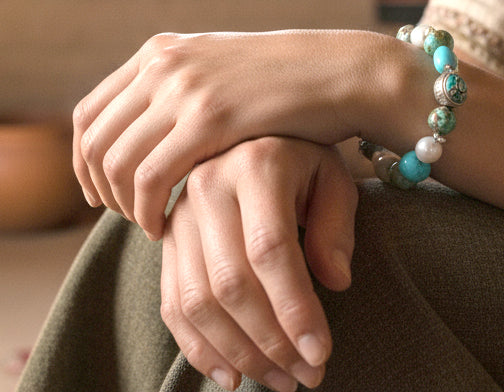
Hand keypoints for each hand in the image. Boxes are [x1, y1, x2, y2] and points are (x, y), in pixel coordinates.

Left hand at [73, 28, 406, 235]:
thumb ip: (178, 87)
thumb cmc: (283, 82)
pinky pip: (150, 177)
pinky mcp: (209, 117)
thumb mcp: (218, 69)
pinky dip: (146, 210)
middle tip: (123, 219)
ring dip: (122, 205)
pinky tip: (163, 227)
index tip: (100, 195)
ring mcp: (184, 87)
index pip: (89, 112)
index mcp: (160, 51)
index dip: (83, 162)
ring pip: (116, 162)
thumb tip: (142, 121)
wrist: (337, 71)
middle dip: (99, 189)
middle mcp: (163, 64)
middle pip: (94, 140)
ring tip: (149, 225)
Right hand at [160, 137, 356, 391]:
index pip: (270, 248)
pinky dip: (201, 349)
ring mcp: (179, 213)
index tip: (322, 353)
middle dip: (271, 342)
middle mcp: (208, 184)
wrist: (255, 136)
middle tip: (307, 376)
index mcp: (256, 163)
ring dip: (240, 354)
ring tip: (282, 380)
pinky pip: (173, 305)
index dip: (294, 308)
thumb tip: (335, 282)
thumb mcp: (333, 179)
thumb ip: (337, 226)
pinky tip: (233, 377)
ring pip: (199, 301)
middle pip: (230, 281)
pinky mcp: (166, 239)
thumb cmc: (303, 163)